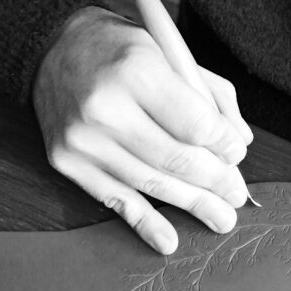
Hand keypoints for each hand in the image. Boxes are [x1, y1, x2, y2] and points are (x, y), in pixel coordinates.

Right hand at [32, 6, 253, 253]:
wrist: (51, 50)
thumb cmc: (120, 51)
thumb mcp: (169, 52)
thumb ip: (209, 94)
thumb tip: (239, 141)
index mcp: (137, 70)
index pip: (195, 124)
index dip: (223, 146)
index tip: (237, 155)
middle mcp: (106, 107)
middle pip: (176, 159)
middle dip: (215, 181)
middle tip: (237, 196)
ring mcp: (84, 140)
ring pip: (152, 184)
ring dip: (193, 205)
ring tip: (220, 217)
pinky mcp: (67, 162)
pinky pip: (116, 200)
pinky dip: (146, 224)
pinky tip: (169, 240)